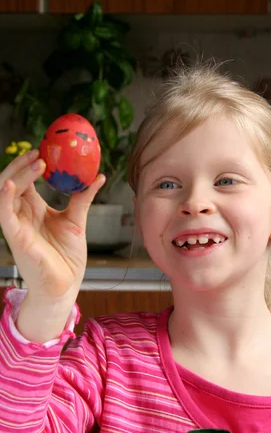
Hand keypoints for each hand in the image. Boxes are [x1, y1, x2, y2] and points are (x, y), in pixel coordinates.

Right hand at [0, 149, 104, 301]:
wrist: (65, 284)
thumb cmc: (67, 256)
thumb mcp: (76, 220)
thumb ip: (82, 197)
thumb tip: (99, 176)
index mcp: (34, 208)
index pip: (26, 179)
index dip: (31, 163)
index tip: (45, 148)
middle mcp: (22, 213)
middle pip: (14, 181)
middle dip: (23, 164)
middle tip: (39, 151)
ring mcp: (16, 224)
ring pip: (6, 192)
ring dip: (18, 174)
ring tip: (35, 162)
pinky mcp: (15, 237)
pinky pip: (4, 213)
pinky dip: (5, 197)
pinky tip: (11, 184)